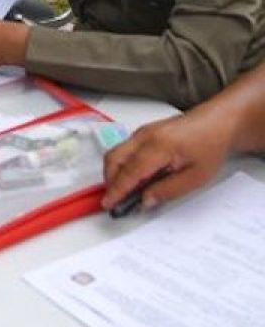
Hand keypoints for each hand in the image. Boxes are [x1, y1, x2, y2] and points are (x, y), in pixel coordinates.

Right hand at [101, 107, 235, 211]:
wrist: (218, 122)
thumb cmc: (211, 146)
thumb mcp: (196, 176)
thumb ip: (168, 190)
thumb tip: (146, 200)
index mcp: (159, 147)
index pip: (129, 172)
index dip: (117, 190)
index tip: (108, 203)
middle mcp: (144, 136)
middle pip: (113, 159)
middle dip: (110, 181)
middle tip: (115, 200)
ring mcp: (142, 132)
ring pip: (116, 153)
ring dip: (114, 172)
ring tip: (124, 191)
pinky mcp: (143, 133)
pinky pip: (124, 149)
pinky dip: (122, 164)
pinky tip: (134, 177)